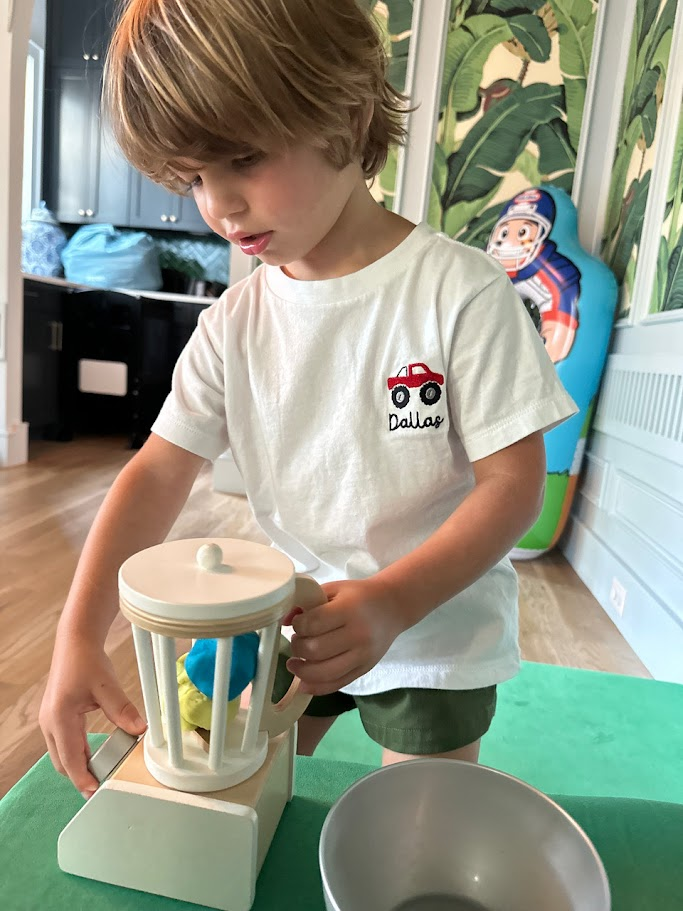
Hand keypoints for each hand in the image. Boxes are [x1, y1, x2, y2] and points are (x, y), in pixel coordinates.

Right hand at [39, 634, 146, 798]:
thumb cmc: (87, 661)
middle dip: (78, 777)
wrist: (75, 642)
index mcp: (59, 718)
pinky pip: (64, 743)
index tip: (95, 792)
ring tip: (99, 778)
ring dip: (77, 766)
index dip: (82, 778)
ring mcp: (50, 721)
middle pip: (62, 762)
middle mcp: (49, 723)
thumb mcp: (107, 685)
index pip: (69, 758)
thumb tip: (140, 729)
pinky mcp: (56, 717)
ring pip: (61, 754)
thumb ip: (122, 709)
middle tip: (100, 790)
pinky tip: (93, 758)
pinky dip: (77, 754)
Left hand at [285, 579, 402, 695]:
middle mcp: (358, 634)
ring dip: (302, 670)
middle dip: (297, 647)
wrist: (392, 607)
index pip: (313, 623)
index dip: (298, 625)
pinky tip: (303, 681)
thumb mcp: (334, 589)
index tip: (297, 623)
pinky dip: (316, 687)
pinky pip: (336, 684)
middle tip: (297, 640)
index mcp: (349, 609)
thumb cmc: (359, 596)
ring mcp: (363, 655)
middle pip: (316, 650)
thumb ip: (308, 601)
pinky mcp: (364, 669)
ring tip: (294, 662)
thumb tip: (284, 620)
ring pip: (324, 673)